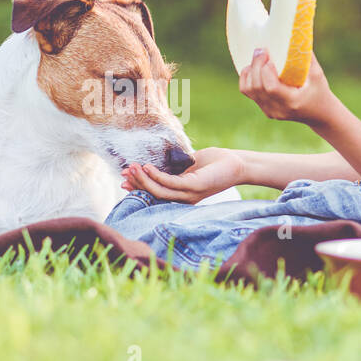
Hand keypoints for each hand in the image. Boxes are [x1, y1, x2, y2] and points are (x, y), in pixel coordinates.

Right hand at [120, 146, 244, 202]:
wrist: (236, 164)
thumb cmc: (215, 163)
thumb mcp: (189, 165)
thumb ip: (174, 167)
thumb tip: (155, 161)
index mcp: (181, 194)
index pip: (155, 194)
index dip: (138, 188)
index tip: (123, 180)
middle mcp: (183, 198)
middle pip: (154, 194)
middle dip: (137, 183)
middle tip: (124, 172)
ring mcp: (189, 194)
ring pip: (160, 190)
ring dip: (143, 179)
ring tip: (131, 167)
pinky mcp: (194, 186)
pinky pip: (171, 182)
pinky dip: (156, 175)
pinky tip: (147, 167)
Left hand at [240, 49, 335, 125]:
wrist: (320, 114)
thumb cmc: (320, 90)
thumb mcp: (317, 74)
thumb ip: (306, 57)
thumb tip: (296, 34)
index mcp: (292, 101)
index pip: (271, 88)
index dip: (266, 70)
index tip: (269, 56)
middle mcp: (278, 109)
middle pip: (257, 87)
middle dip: (256, 65)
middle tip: (261, 50)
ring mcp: (270, 111)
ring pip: (249, 90)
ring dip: (250, 71)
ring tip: (258, 58)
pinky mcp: (265, 109)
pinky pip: (249, 93)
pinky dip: (248, 78)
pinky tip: (254, 68)